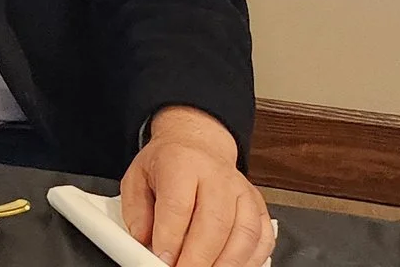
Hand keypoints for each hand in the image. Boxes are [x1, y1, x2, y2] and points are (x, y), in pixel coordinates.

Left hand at [119, 106, 273, 266]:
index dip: (170, 237)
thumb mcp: (137, 178)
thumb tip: (144, 242)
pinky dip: (250, 259)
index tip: (162, 258)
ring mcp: (242, 191)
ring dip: (226, 262)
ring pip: (244, 232)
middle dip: (199, 256)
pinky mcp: (259, 206)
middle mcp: (217, 177)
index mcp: (182, 164)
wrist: (198, 144)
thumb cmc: (168, 164)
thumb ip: (137, 212)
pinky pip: (263, 238)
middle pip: (215, 222)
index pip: (178, 205)